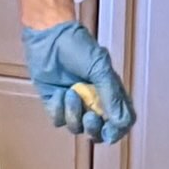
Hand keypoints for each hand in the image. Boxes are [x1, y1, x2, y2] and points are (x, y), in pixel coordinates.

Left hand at [21, 20, 135, 143]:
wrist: (49, 36)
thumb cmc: (77, 47)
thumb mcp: (100, 68)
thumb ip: (112, 95)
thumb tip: (120, 123)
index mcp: (109, 94)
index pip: (120, 122)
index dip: (116, 131)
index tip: (109, 131)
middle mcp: (92, 102)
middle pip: (98, 132)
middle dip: (94, 129)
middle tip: (90, 116)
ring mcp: (72, 104)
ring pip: (76, 128)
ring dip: (74, 113)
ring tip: (70, 92)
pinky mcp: (53, 103)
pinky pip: (58, 120)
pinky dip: (59, 109)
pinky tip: (58, 92)